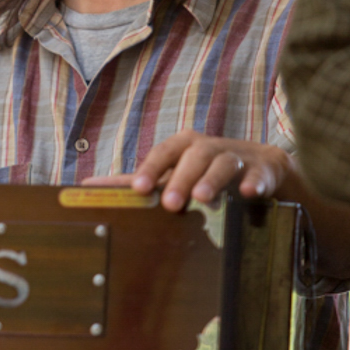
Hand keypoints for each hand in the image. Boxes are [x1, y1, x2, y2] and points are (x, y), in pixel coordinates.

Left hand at [82, 131, 292, 211]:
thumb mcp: (172, 172)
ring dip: (212, 180)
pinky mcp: (262, 169)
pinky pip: (259, 174)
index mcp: (183, 146)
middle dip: (181, 178)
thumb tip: (88, 186)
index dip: (150, 169)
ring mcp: (236, 157)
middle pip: (193, 157)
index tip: (138, 189)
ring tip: (202, 197)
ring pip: (223, 164)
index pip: (163, 153)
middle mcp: (208, 147)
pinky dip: (254, 182)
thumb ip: (136, 180)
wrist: (259, 166)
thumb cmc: (204, 170)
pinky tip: (249, 194)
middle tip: (170, 203)